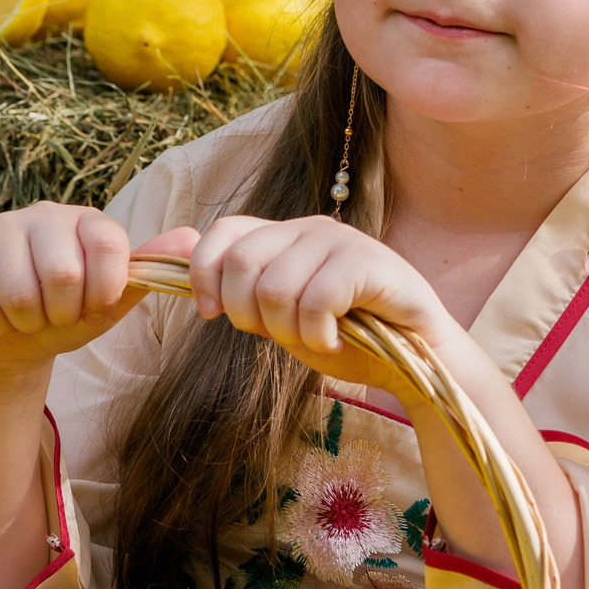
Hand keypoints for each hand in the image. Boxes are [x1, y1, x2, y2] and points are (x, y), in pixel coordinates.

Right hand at [0, 202, 190, 375]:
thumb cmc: (66, 314)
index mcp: (89, 222)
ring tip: (27, 317)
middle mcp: (45, 214)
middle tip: (55, 315)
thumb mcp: (112, 302)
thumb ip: (150, 272)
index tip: (93, 306)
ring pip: (20, 292)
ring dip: (27, 322)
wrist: (9, 338)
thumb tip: (194, 238)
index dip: (102, 292)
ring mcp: (0, 227)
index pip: (110, 248)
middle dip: (61, 313)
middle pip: (63, 274)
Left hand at [186, 215, 454, 390]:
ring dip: (288, 331)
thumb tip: (176, 261)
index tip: (213, 314)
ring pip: (275, 288)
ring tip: (316, 339)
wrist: (413, 360)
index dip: (204, 273)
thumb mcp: (281, 319)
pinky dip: (319, 335)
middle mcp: (309, 228)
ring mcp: (339, 240)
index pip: (225, 232)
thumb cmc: (348, 338)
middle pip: (242, 261)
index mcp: (284, 236)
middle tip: (280, 335)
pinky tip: (337, 340)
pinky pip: (316, 300)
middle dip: (247, 314)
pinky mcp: (367, 261)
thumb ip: (241, 293)